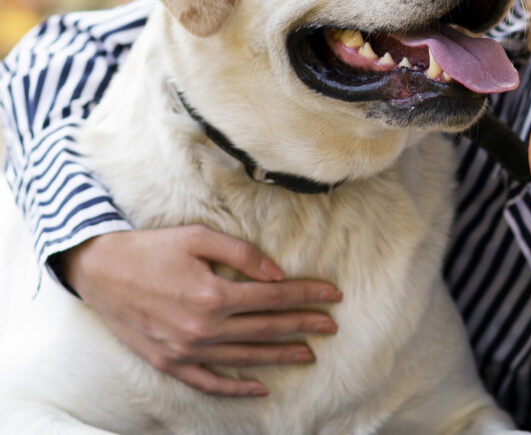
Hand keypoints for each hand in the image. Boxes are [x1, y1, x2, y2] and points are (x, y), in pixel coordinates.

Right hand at [64, 225, 342, 396]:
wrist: (100, 270)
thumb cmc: (152, 248)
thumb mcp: (198, 237)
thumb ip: (242, 254)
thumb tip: (278, 274)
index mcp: (213, 294)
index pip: (275, 298)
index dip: (308, 295)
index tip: (334, 294)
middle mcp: (203, 327)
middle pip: (267, 328)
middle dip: (304, 325)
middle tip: (332, 325)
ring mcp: (186, 350)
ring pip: (246, 357)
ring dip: (281, 355)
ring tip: (309, 353)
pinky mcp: (169, 363)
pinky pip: (209, 382)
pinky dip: (237, 389)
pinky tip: (262, 388)